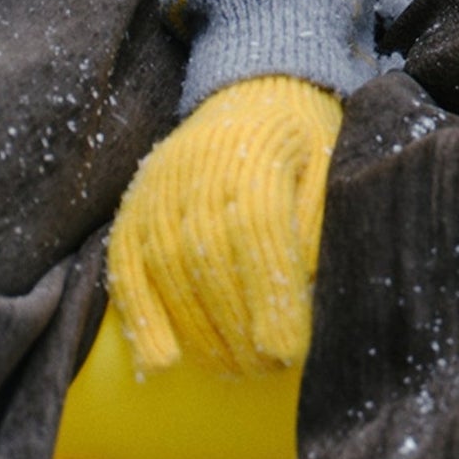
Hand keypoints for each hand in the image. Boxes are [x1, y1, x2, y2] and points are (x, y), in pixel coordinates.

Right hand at [107, 74, 342, 374]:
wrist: (258, 86)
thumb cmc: (306, 136)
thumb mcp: (333, 162)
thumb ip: (321, 218)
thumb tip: (313, 288)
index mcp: (257, 150)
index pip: (257, 231)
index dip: (268, 296)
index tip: (286, 352)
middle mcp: (199, 168)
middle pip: (209, 258)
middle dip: (236, 327)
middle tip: (262, 371)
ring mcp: (160, 187)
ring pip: (166, 269)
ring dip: (195, 332)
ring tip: (229, 371)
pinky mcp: (135, 205)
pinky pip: (126, 266)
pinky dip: (140, 317)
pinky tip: (160, 362)